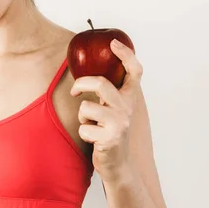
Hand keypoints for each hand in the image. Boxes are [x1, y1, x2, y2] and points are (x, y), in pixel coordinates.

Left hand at [70, 38, 142, 181]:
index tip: (113, 43)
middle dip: (81, 84)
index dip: (125, 54)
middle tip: (75, 92)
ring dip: (82, 118)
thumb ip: (107, 95)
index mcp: (128, 99)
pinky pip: (84, 128)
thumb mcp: (113, 111)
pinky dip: (84, 134)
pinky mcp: (110, 138)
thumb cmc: (110, 134)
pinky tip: (94, 140)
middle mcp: (126, 108)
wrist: (118, 164)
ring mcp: (119, 123)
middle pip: (101, 84)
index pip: (134, 71)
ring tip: (91, 125)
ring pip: (87, 108)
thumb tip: (87, 76)